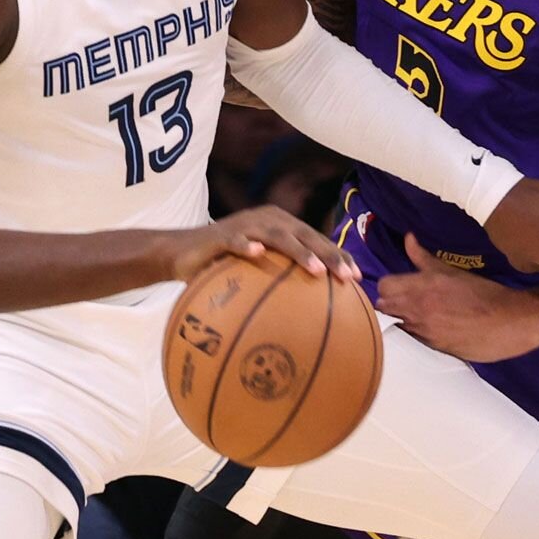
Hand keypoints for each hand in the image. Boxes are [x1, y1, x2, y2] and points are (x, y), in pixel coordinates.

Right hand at [169, 205, 356, 282]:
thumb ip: (280, 284)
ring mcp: (244, 226)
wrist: (181, 254)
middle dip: (329, 254)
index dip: (338, 255)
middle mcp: (266, 220)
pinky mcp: (219, 235)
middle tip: (348, 277)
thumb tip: (313, 317)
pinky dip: (246, 246)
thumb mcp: (256, 274)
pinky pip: (235, 240)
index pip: (316, 240)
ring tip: (317, 270)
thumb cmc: (224, 266)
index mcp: (281, 227)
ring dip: (299, 251)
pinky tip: (258, 254)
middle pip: (305, 235)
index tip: (358, 278)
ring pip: (278, 236)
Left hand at [375, 234, 538, 361]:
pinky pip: (413, 338)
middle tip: (403, 300)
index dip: (388, 286)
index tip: (397, 286)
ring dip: (402, 318)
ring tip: (418, 314)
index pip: (383, 286)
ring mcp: (425, 330)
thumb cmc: (484, 293)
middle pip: (384, 306)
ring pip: (396, 323)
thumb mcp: (451, 271)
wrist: (511, 322)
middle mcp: (419, 308)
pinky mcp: (434, 347)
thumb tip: (408, 238)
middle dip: (389, 302)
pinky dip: (415, 332)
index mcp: (423, 286)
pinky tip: (429, 328)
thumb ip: (423, 257)